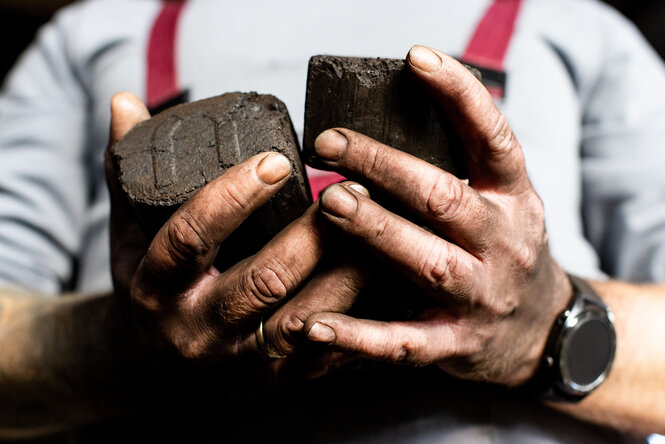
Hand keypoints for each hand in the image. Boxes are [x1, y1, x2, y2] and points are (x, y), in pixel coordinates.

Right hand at [105, 93, 365, 371]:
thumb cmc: (151, 288)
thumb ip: (129, 172)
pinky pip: (329, 349)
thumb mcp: (128, 235)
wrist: (155, 369)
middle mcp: (199, 331)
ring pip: (308, 320)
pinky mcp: (277, 377)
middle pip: (263, 282)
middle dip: (314, 234)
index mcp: (156, 290)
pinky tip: (390, 278)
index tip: (277, 160)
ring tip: (384, 225)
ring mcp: (242, 361)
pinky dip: (364, 314)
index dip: (231, 197)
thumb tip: (125, 102)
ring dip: (351, 272)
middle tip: (354, 188)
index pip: (189, 239)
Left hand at [304, 46, 571, 385]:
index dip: (459, 94)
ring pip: (426, 262)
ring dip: (375, 231)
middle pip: (444, 198)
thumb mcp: (505, 201)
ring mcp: (479, 295)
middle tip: (331, 144)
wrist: (543, 330)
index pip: (493, 136)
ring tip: (328, 204)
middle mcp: (501, 242)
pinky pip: (402, 341)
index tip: (416, 58)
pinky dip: (357, 334)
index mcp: (513, 198)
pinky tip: (314, 323)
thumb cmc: (507, 252)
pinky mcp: (455, 344)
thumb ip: (465, 165)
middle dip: (385, 167)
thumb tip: (402, 107)